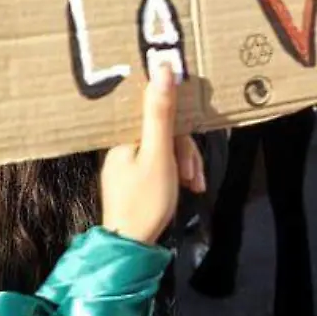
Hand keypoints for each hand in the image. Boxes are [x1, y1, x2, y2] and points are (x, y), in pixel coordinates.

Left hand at [100, 67, 204, 244]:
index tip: (192, 146)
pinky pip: (159, 165)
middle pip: (162, 134)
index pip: (156, 116)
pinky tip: (188, 188)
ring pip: (164, 150)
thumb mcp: (159, 155)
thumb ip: (161, 113)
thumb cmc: (145, 200)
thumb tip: (162, 68)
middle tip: (194, 175)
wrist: (131, 247)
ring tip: (195, 185)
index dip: (180, 129)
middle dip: (184, 153)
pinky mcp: (132, 180)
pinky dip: (176, 175)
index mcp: (123, 137)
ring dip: (184, 165)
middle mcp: (121, 147)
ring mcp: (125, 165)